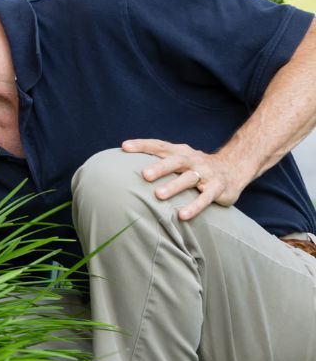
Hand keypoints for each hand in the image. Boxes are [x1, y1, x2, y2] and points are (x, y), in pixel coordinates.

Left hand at [120, 139, 245, 220]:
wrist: (235, 168)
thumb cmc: (196, 167)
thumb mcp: (179, 160)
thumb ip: (158, 162)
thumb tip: (124, 167)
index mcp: (181, 152)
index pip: (160, 146)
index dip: (143, 145)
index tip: (124, 146)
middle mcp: (193, 160)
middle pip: (175, 161)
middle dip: (159, 167)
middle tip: (144, 175)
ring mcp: (206, 174)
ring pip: (189, 179)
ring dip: (174, 186)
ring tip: (158, 195)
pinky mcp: (218, 188)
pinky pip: (205, 198)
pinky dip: (194, 206)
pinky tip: (182, 215)